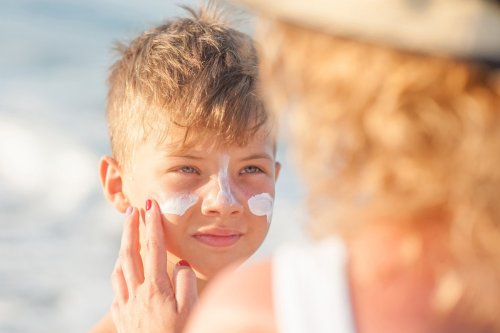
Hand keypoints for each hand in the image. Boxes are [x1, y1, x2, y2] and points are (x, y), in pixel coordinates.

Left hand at [111, 199, 197, 332]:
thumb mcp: (191, 311)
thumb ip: (187, 284)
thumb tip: (182, 265)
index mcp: (156, 288)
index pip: (153, 248)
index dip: (152, 225)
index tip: (150, 206)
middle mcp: (137, 292)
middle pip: (130, 253)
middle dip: (130, 228)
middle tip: (131, 209)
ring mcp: (127, 304)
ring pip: (120, 268)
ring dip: (123, 247)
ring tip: (126, 234)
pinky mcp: (123, 316)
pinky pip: (117, 288)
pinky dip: (120, 273)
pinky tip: (123, 272)